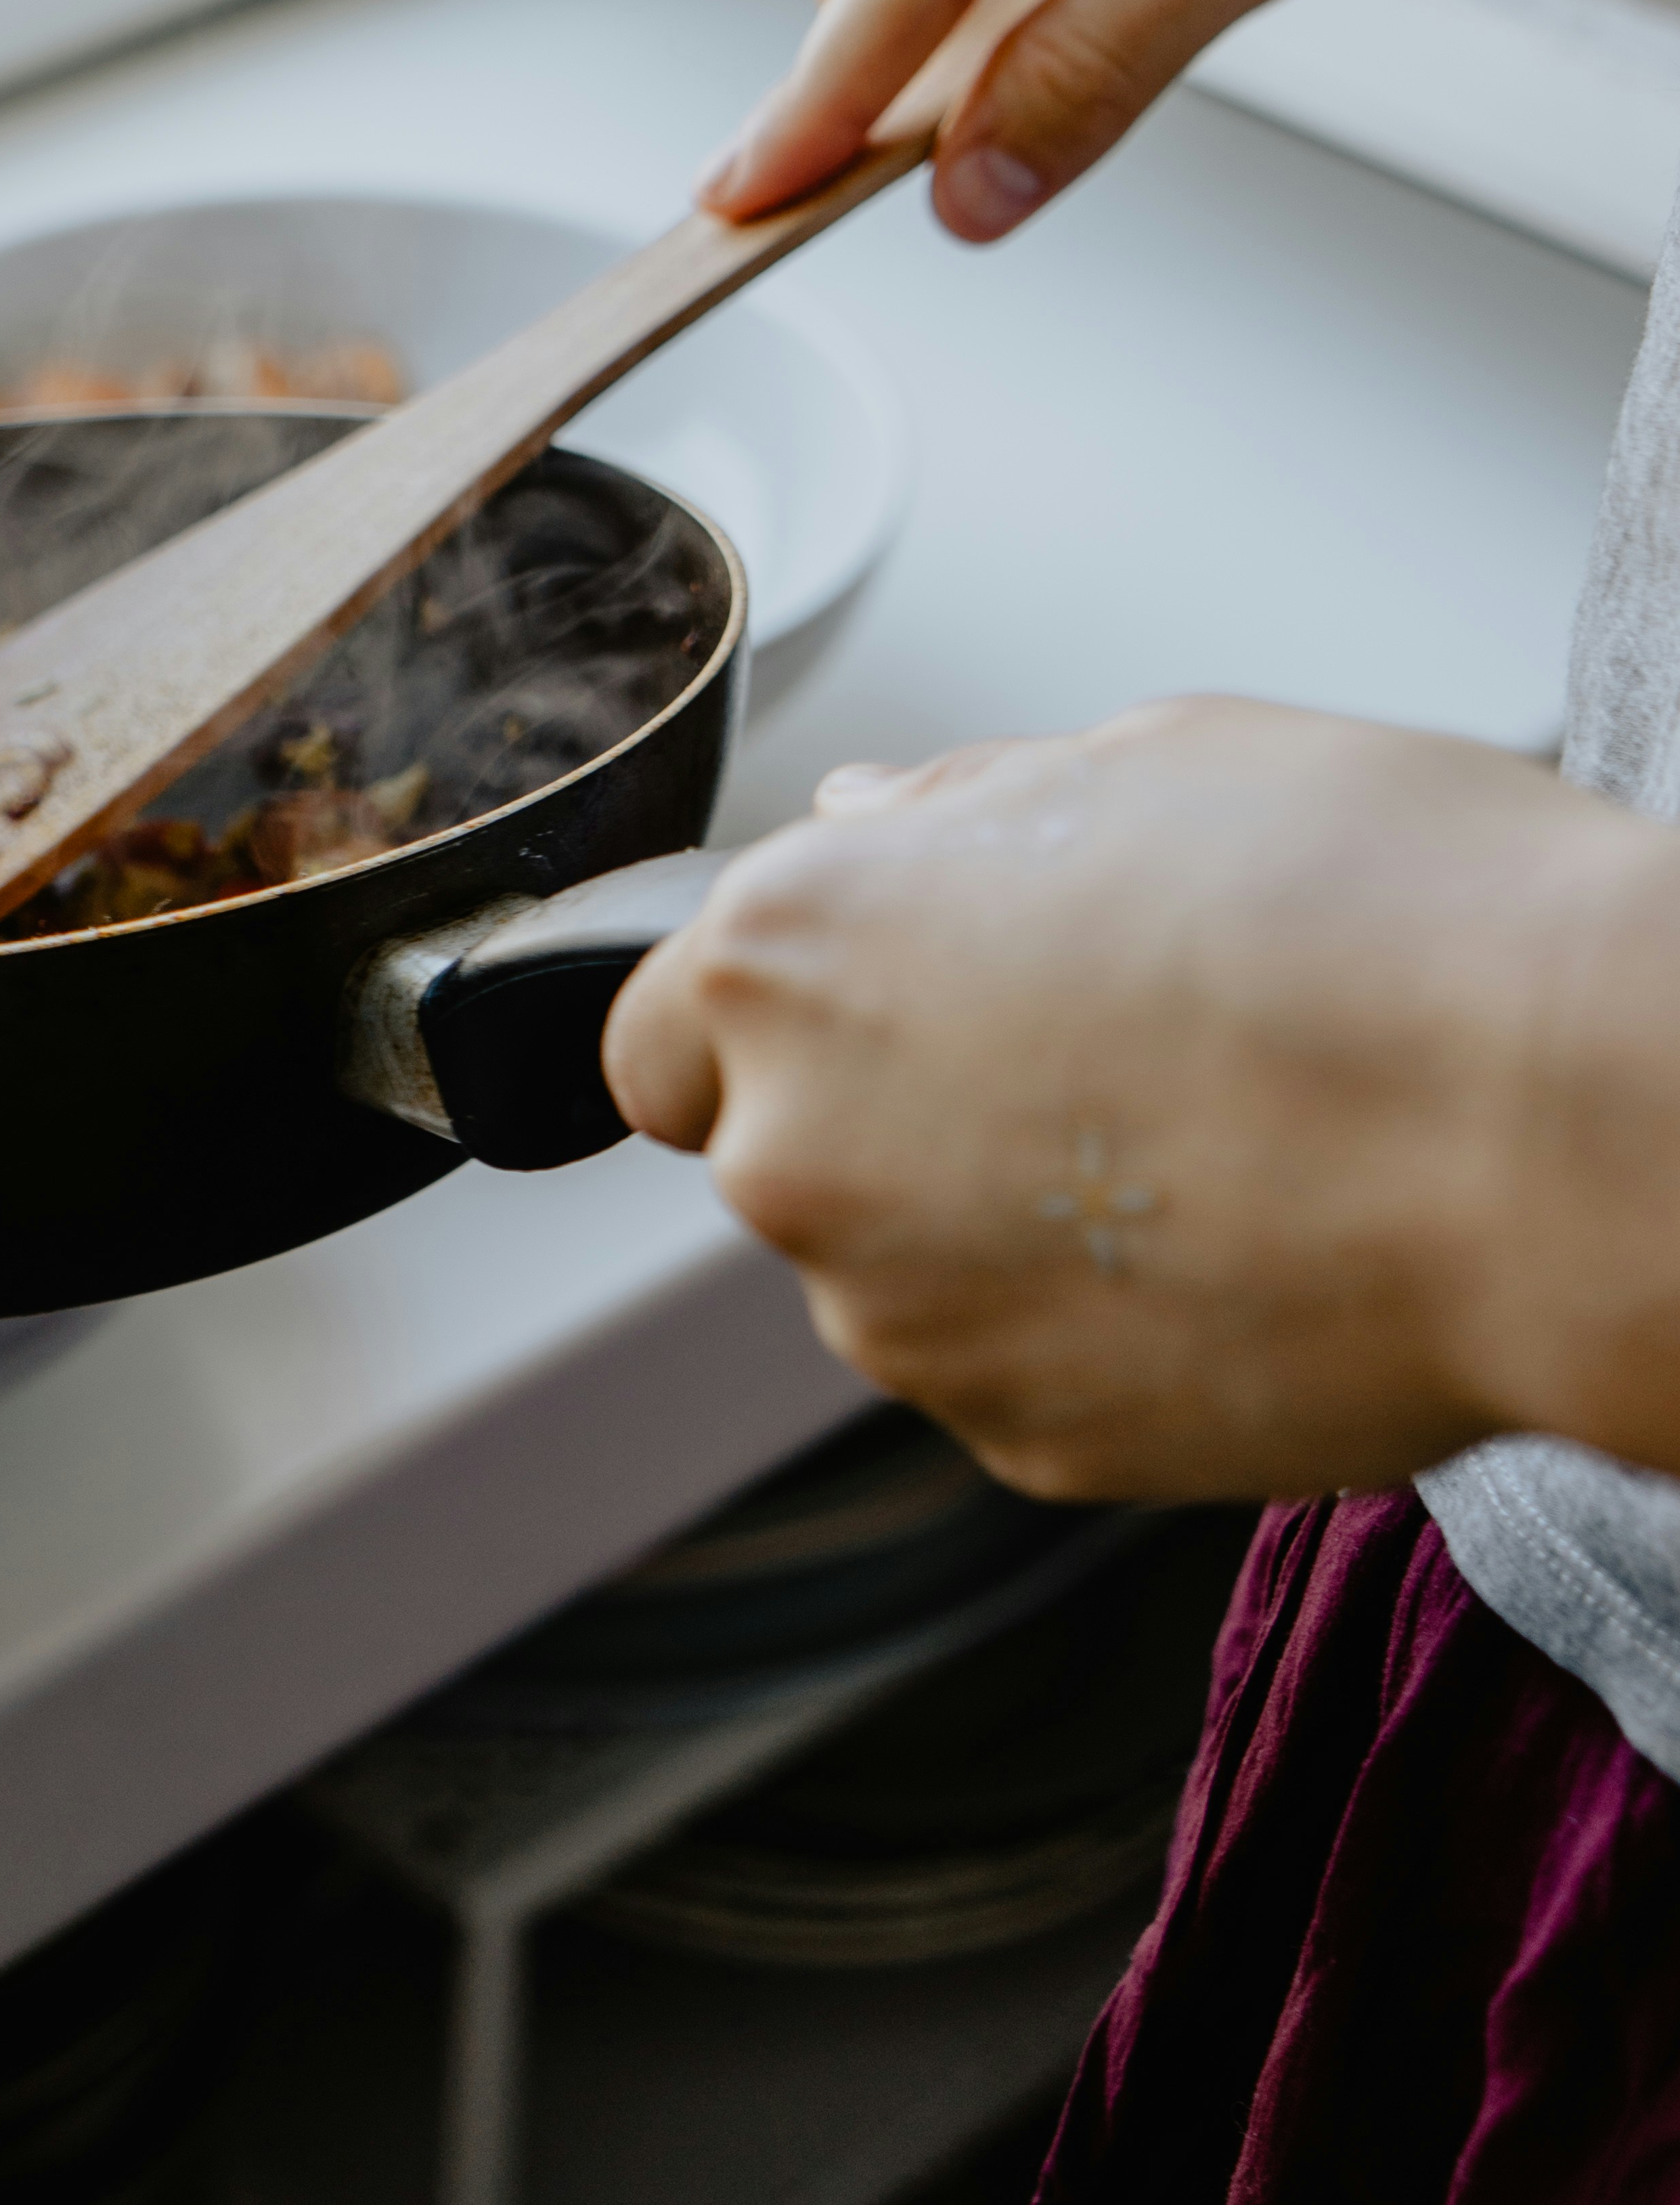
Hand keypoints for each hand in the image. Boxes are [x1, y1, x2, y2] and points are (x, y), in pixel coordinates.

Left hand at [603, 700, 1679, 1501]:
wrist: (1549, 1128)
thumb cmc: (1372, 912)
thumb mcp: (1147, 760)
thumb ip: (961, 813)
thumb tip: (877, 824)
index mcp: (792, 953)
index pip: (655, 1033)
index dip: (761, 1020)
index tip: (867, 1008)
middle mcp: (800, 1150)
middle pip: (784, 1152)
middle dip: (896, 1113)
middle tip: (1095, 1055)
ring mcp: (905, 1321)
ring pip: (902, 1272)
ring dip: (998, 1226)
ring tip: (1201, 1144)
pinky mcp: (1024, 1443)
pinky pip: (1017, 1371)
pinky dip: (1095, 1326)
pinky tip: (1237, 1243)